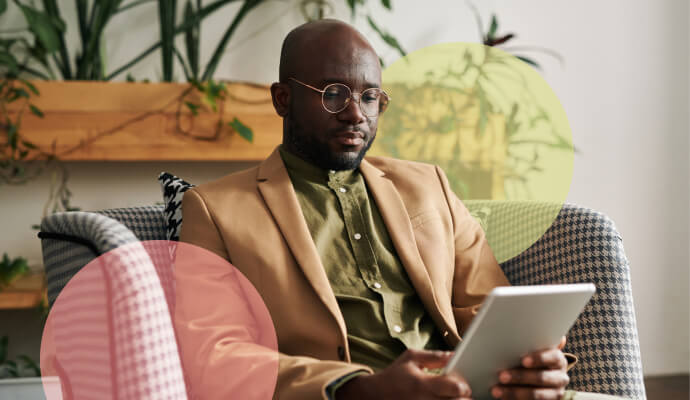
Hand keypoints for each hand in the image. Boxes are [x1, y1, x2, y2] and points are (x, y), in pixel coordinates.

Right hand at [336, 349, 471, 399]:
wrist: (375, 395)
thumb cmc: (394, 375)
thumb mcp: (410, 358)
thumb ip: (433, 356)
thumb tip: (453, 355)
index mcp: (422, 384)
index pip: (455, 388)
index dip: (464, 385)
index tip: (462, 383)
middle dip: (464, 398)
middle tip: (460, 393)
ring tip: (451, 397)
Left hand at [491, 336, 569, 399]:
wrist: (535, 379)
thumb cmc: (531, 359)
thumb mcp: (533, 350)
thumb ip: (533, 341)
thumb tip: (543, 332)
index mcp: (558, 360)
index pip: (552, 357)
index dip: (539, 358)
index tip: (523, 360)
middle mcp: (560, 377)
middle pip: (542, 378)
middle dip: (520, 377)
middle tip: (501, 376)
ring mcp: (555, 393)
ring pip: (536, 395)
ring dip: (514, 392)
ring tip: (497, 390)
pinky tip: (503, 398)